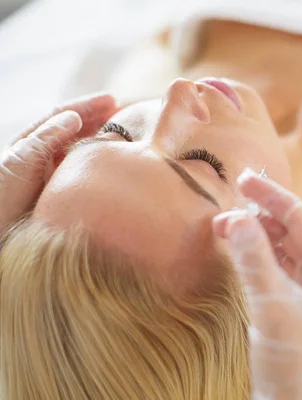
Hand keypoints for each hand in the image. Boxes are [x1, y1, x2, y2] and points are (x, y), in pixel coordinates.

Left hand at [0, 93, 117, 234]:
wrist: (1, 238)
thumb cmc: (2, 199)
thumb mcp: (20, 162)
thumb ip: (46, 139)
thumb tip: (74, 116)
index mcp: (29, 143)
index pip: (62, 116)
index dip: (88, 105)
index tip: (113, 100)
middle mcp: (44, 156)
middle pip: (77, 130)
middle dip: (101, 119)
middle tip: (127, 114)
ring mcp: (56, 175)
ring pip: (85, 151)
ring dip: (105, 141)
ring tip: (128, 136)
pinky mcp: (67, 194)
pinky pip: (89, 173)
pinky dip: (104, 165)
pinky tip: (118, 164)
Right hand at [213, 168, 301, 399]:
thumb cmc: (295, 363)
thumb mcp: (272, 308)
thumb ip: (255, 261)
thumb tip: (238, 217)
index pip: (301, 218)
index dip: (273, 195)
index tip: (243, 179)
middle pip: (293, 231)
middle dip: (261, 215)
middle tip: (226, 210)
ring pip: (283, 251)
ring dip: (257, 236)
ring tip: (226, 229)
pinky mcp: (293, 309)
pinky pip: (276, 271)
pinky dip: (257, 257)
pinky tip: (240, 254)